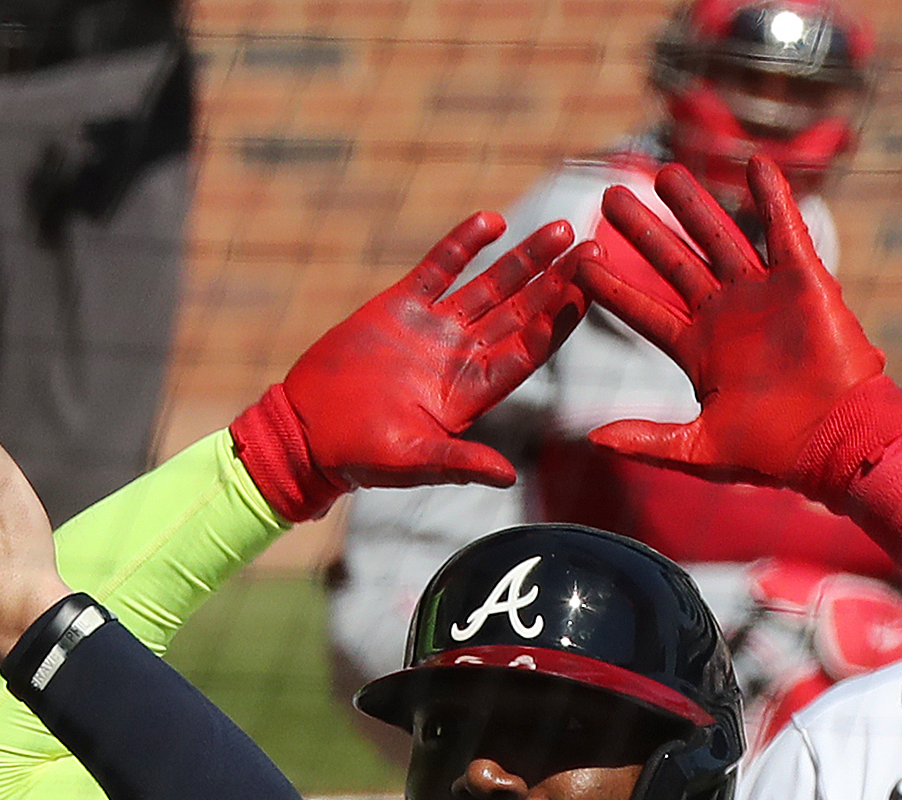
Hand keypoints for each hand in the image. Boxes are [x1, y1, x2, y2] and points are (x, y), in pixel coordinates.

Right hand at [232, 212, 584, 519]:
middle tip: (594, 249)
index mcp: (471, 392)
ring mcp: (433, 327)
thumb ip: (459, 461)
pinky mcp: (400, 305)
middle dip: (556, 281)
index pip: (527, 351)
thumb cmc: (359, 457)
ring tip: (560, 227)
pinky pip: (439, 267)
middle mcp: (460, 355)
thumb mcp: (412, 461)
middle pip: (520, 312)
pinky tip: (491, 221)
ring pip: (489, 284)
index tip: (589, 292)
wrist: (307, 431)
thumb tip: (506, 476)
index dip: (558, 321)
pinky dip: (462, 244)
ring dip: (524, 257)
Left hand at [579, 157, 901, 498]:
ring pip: (720, 237)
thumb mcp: (698, 448)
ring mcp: (762, 294)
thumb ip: (647, 440)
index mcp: (697, 349)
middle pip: (674, 262)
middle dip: (644, 230)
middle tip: (611, 195)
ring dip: (694, 205)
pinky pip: (786, 230)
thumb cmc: (771, 451)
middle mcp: (725, 315)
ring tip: (665, 172)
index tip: (580, 263)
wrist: (834, 440)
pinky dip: (775, 197)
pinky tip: (757, 164)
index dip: (613, 287)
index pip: (644, 310)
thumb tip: (593, 440)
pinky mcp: (803, 280)